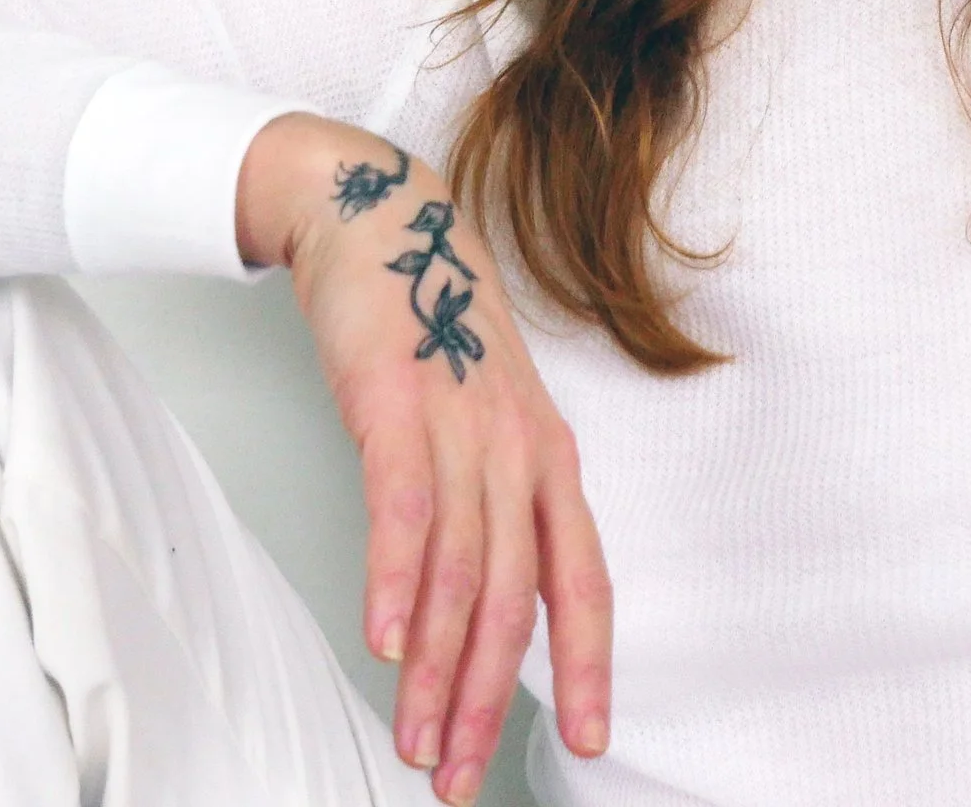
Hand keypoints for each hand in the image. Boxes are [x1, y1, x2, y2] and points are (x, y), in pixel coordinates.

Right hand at [238, 112, 612, 802]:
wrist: (383, 219)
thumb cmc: (429, 328)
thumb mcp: (479, 417)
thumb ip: (485, 501)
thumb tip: (474, 602)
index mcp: (548, 457)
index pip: (583, 579)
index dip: (587, 663)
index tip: (588, 739)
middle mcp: (518, 448)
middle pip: (516, 598)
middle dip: (486, 702)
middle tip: (455, 780)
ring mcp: (461, 425)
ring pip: (463, 572)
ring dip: (437, 670)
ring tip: (416, 742)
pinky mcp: (398, 404)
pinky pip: (404, 510)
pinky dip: (399, 583)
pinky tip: (386, 643)